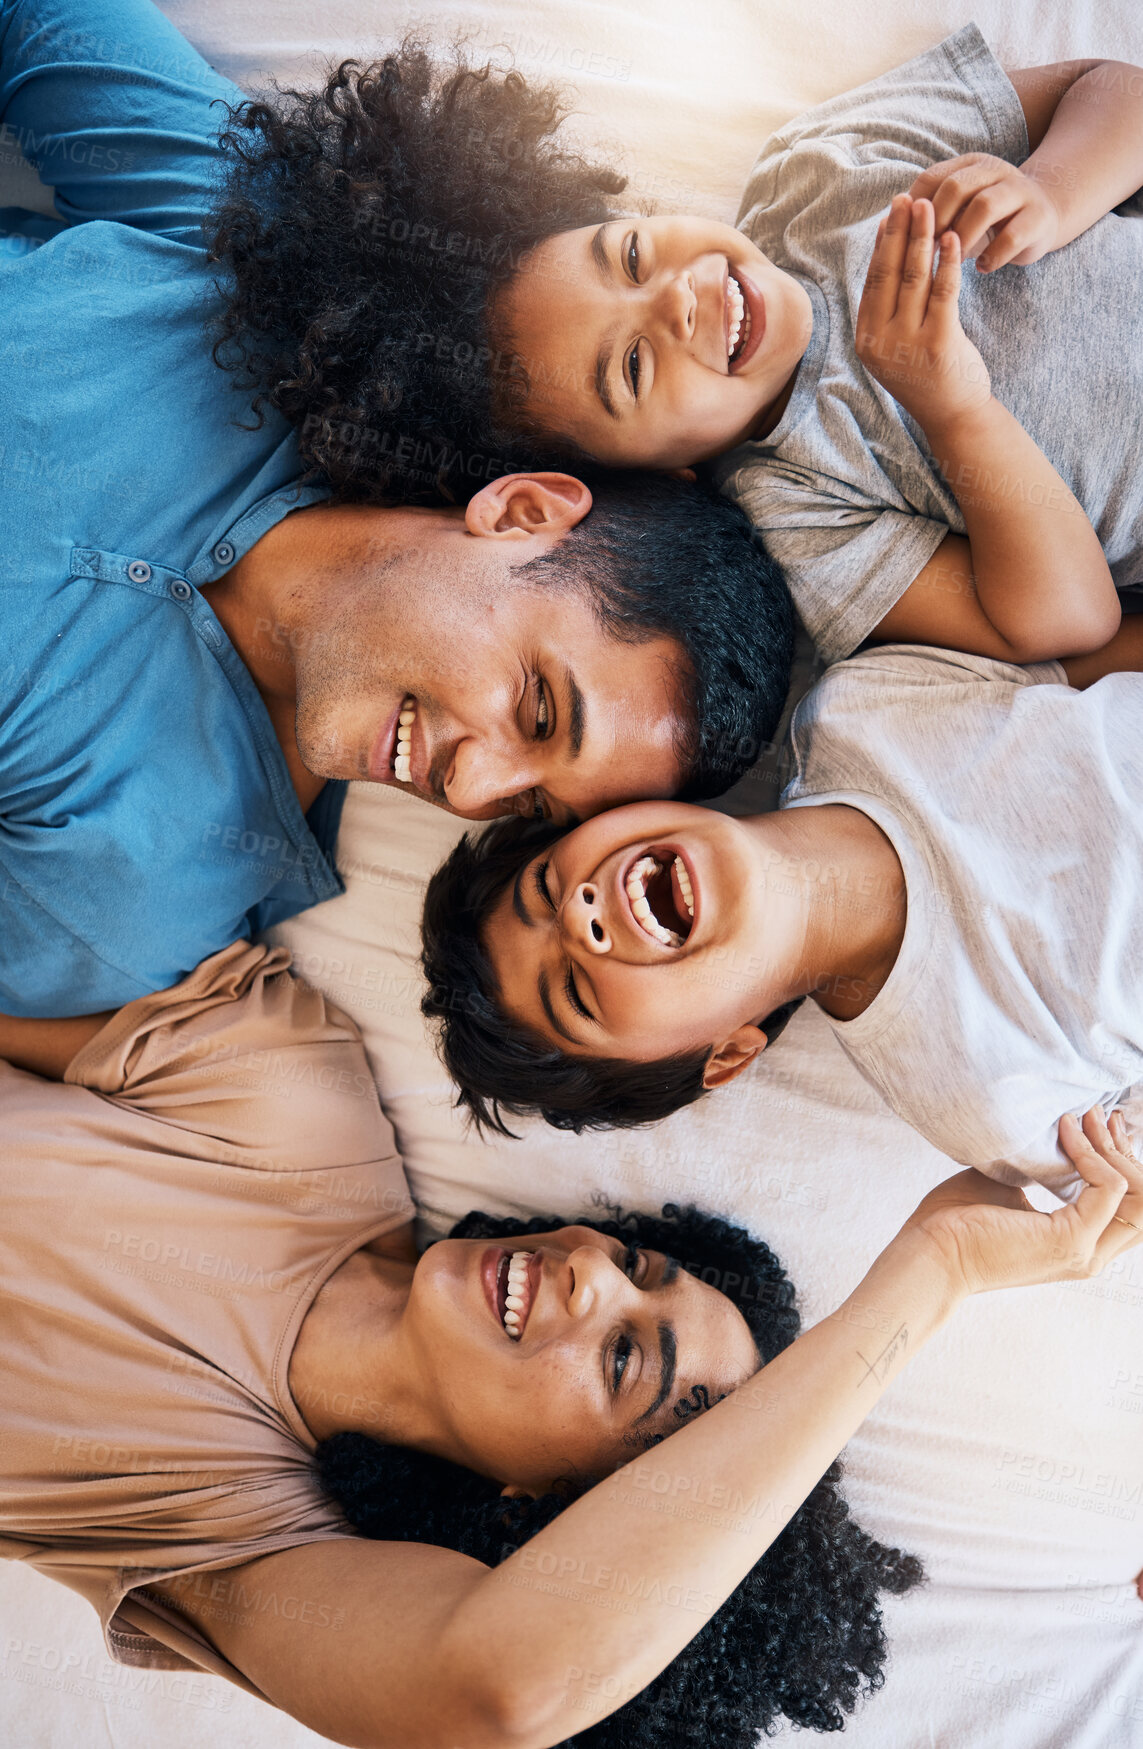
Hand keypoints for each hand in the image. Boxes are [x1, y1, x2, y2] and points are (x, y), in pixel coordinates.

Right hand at [856, 195, 990, 431]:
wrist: (954, 416)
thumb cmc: (929, 376)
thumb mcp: (897, 346)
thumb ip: (888, 311)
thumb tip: (888, 258)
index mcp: (866, 340)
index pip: (872, 282)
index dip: (882, 245)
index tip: (890, 216)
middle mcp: (880, 342)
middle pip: (888, 274)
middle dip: (899, 232)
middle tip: (907, 198)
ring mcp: (907, 344)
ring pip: (914, 278)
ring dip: (922, 238)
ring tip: (929, 207)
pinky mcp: (938, 342)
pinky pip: (943, 292)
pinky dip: (947, 261)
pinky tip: (952, 238)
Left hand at [903, 1106, 1142, 1298]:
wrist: (930, 1254)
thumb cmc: (955, 1223)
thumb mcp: (1007, 1188)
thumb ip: (1040, 1170)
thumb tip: (1053, 1135)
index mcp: (1076, 1246)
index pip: (1129, 1206)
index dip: (1121, 1161)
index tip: (1099, 1122)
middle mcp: (1088, 1255)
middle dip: (1127, 1152)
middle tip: (1100, 1115)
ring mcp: (1082, 1251)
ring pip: (1137, 1194)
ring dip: (1112, 1148)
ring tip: (1086, 1118)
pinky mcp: (1070, 1239)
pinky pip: (1106, 1185)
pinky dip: (1090, 1152)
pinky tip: (1065, 1132)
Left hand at [909, 153, 1063, 270]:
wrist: (1043, 215)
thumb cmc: (986, 220)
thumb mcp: (958, 209)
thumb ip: (930, 213)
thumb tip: (889, 226)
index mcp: (969, 165)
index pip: (932, 177)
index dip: (914, 209)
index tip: (904, 237)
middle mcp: (995, 171)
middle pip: (957, 187)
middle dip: (936, 221)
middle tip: (927, 252)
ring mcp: (1020, 192)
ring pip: (985, 206)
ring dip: (963, 237)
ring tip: (953, 261)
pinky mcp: (1039, 218)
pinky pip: (1013, 236)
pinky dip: (993, 255)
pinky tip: (982, 268)